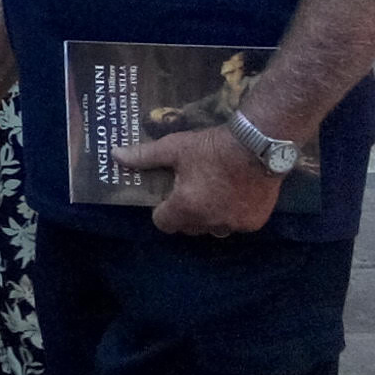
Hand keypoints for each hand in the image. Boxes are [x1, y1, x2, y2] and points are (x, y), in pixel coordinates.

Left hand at [120, 122, 284, 237]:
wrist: (259, 145)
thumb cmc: (212, 147)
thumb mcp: (174, 148)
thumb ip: (144, 156)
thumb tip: (115, 156)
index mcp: (186, 207)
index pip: (163, 223)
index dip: (161, 210)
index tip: (167, 195)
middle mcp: (210, 222)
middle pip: (188, 227)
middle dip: (184, 213)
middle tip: (189, 190)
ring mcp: (234, 225)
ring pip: (214, 228)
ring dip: (209, 217)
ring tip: (212, 192)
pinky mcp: (255, 222)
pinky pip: (236, 225)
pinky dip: (233, 214)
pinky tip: (234, 194)